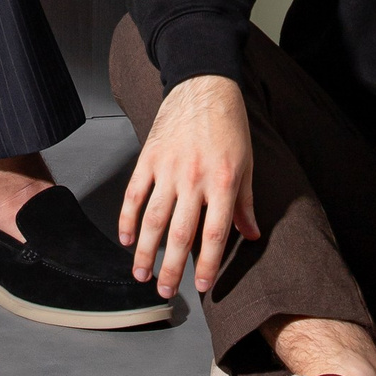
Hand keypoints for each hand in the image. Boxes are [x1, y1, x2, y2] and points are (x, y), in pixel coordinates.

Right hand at [119, 74, 259, 298]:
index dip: (208, 264)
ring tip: (141, 273)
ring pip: (153, 219)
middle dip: (171, 268)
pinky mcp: (149, 157)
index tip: (200, 287)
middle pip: (180, 234)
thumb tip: (251, 235)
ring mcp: (169, 168)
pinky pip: (134, 193)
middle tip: (165, 291)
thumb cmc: (229, 125)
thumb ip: (246, 203)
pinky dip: (126, 218)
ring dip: (145, 250)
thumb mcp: (247, 164)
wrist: (204, 84)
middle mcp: (195, 178)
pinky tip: (124, 238)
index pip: (215, 234)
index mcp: (223, 182)